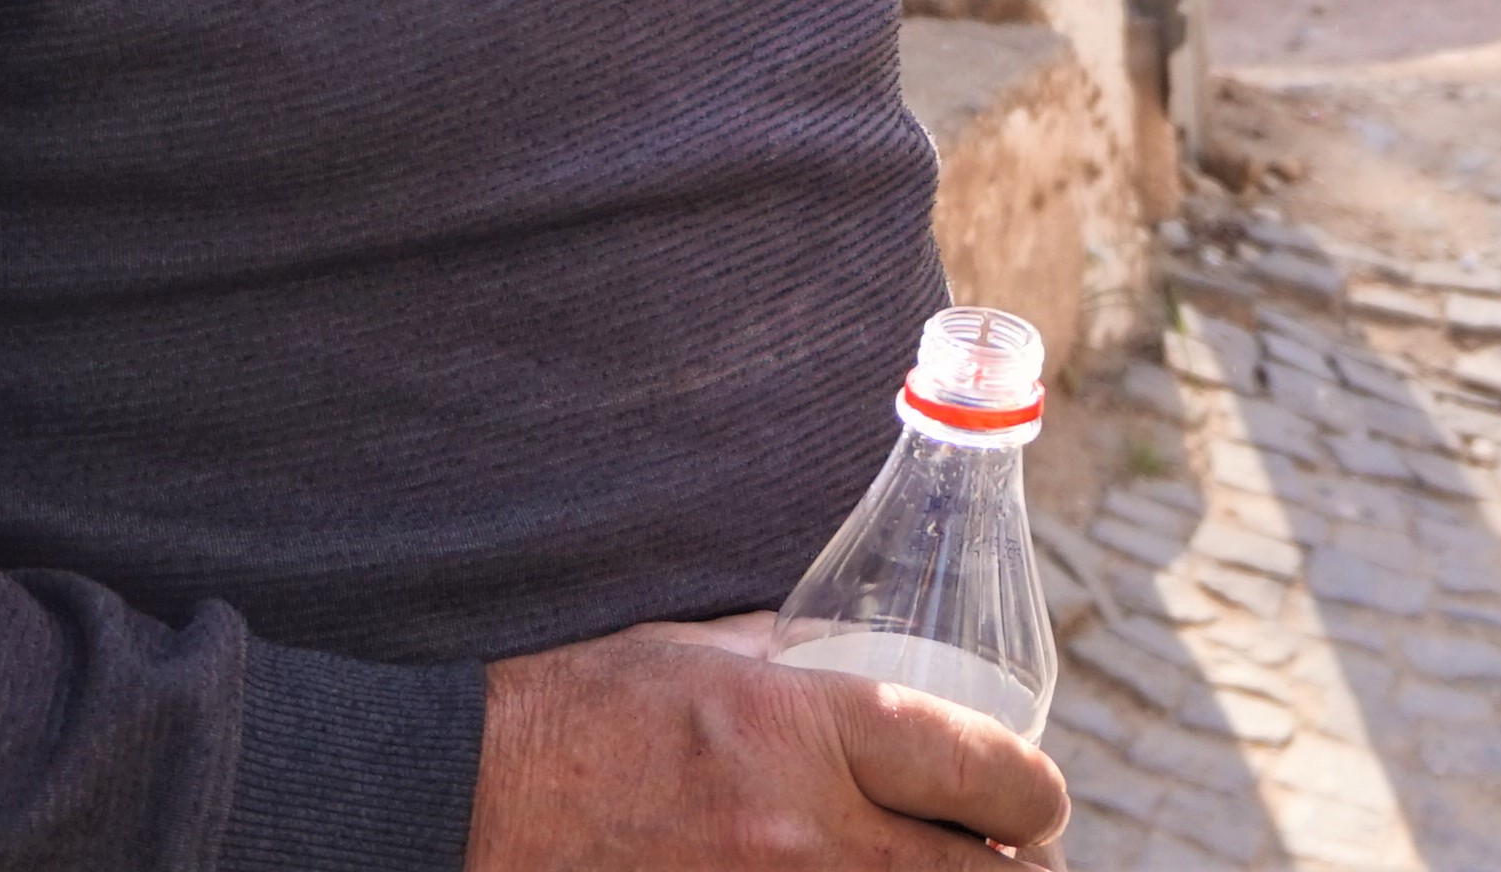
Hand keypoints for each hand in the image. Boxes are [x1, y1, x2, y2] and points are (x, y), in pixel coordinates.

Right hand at [470, 618, 1066, 867]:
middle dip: (1021, 871)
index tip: (1036, 801)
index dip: (1039, 795)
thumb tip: (861, 652)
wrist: (462, 795)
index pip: (989, 772)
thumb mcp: (704, 650)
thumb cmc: (578, 709)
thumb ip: (797, 660)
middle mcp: (807, 831)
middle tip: (1014, 860)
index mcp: (811, 730)